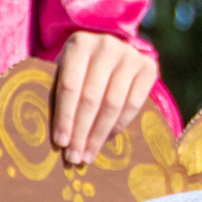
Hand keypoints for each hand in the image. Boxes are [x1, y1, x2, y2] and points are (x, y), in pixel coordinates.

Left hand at [51, 32, 158, 165]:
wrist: (109, 49)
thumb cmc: (78, 68)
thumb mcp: (63, 71)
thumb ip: (58, 94)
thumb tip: (52, 136)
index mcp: (79, 44)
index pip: (69, 86)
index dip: (64, 116)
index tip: (60, 143)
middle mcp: (107, 46)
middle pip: (92, 97)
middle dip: (82, 131)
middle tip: (74, 157)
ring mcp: (131, 55)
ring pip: (113, 103)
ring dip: (99, 133)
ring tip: (88, 154)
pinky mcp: (148, 67)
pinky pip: (133, 103)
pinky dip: (118, 125)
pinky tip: (106, 138)